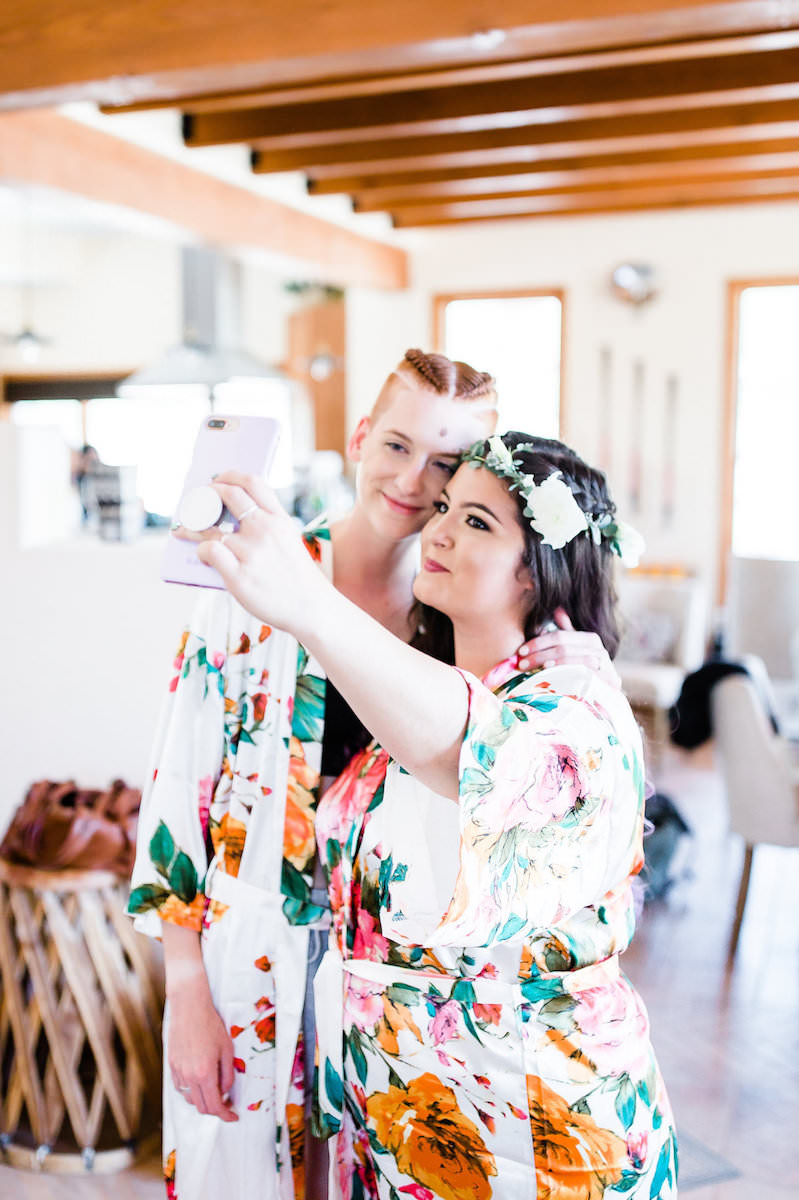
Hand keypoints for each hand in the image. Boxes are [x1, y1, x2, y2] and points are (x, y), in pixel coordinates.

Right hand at [167, 986, 238, 1121]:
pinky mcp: (171, 1066)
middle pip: (201, 1107)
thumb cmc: (211, 1026)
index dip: (225, 1115)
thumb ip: (227, 1074)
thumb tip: (226, 1092)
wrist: (190, 1008)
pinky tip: (200, 1080)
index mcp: (205, 1074)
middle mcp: (189, 1077)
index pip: (215, 1106)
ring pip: (190, 1099)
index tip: (233, 1116)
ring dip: (202, 1101)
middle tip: (227, 1103)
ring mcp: (178, 1072)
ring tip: (214, 1090)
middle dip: (215, 1109)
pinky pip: (181, 1088)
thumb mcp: (227, 1049)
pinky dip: (191, 1090)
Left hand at [194, 471, 323, 635]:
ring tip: (185, 530)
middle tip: (195, 502)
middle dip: (205, 495)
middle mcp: (265, 530)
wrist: (310, 607)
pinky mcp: (239, 575)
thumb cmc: (295, 575)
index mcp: (279, 519)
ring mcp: (251, 552)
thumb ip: (267, 523)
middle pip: (228, 495)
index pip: (252, 482)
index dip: (229, 475)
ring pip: (211, 526)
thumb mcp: (289, 539)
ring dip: (193, 526)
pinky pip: (209, 551)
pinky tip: (205, 556)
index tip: (216, 480)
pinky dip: (202, 551)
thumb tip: (230, 512)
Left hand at [516, 608, 620, 688]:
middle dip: (538, 654)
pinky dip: (563, 672)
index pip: (560, 636)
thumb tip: (557, 610)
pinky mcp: (606, 682)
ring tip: (530, 668)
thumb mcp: (579, 651)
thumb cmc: (590, 673)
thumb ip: (568, 633)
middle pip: (563, 648)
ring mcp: (604, 666)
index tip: (521, 650)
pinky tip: (549, 674)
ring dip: (547, 662)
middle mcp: (599, 650)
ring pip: (570, 659)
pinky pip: (581, 674)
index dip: (539, 642)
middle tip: (520, 663)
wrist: (610, 698)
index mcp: (590, 639)